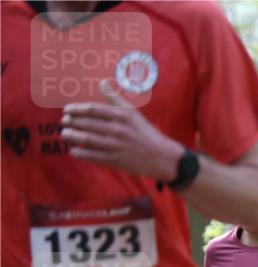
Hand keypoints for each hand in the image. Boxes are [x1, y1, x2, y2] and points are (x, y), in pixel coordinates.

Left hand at [61, 79, 182, 181]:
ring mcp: (117, 146)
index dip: (76, 110)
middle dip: (71, 122)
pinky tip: (74, 150)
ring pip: (87, 139)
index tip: (67, 110)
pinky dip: (80, 153)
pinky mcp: (116, 160)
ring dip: (71, 136)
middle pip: (87, 123)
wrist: (162, 157)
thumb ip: (115, 99)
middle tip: (64, 123)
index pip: (92, 109)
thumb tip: (101, 82)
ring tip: (65, 134)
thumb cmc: (145, 133)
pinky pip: (92, 155)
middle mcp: (119, 129)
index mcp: (122, 116)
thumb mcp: (133, 114)